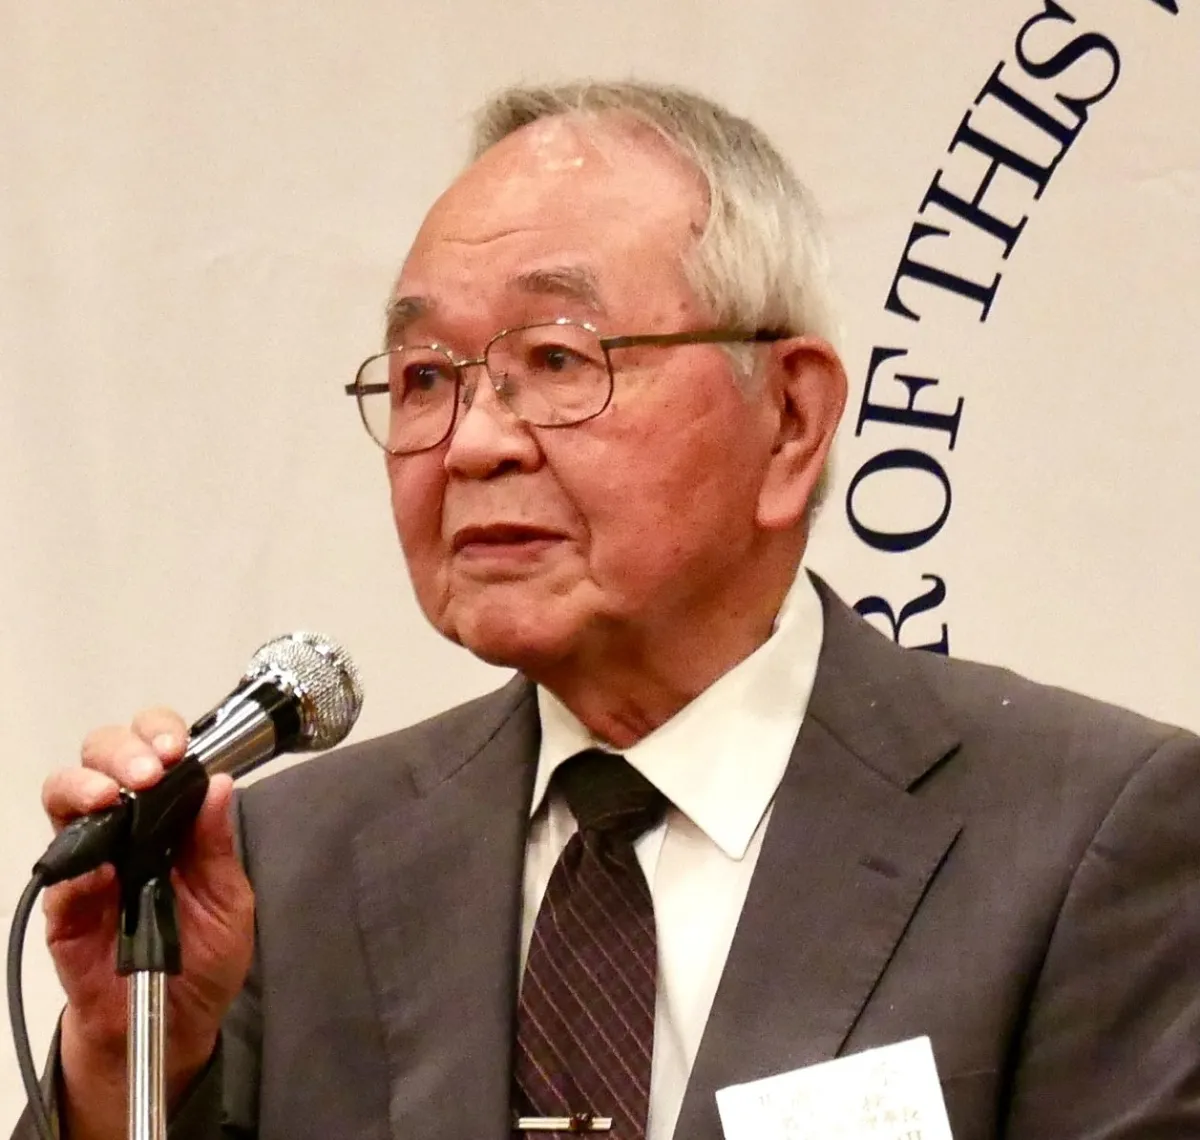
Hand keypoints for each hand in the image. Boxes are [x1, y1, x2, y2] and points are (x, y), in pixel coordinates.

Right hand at [41, 708, 254, 1137]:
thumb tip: (220, 784)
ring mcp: (90, 864)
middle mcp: (125, 827)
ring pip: (63, 799)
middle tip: (149, 769)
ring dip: (85, 787)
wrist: (176, 1022)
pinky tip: (101, 869)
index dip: (159, 734)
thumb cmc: (203, 954)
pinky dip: (76, 867)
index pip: (154, 750)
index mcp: (170, 815)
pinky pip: (58, 878)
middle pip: (101, 759)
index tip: (178, 746)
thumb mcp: (230, 898)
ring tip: (113, 797)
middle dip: (122, 750)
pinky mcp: (65, 911)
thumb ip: (220, 845)